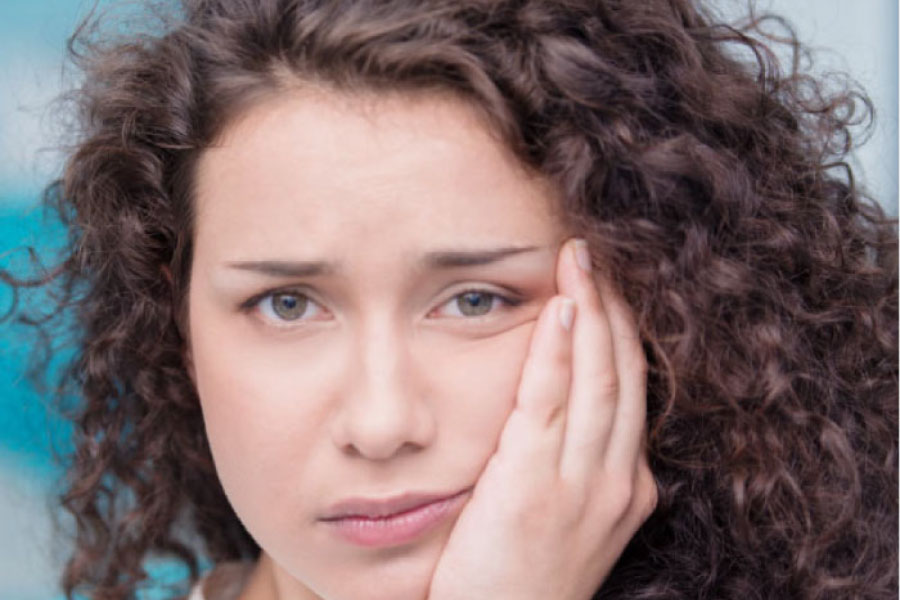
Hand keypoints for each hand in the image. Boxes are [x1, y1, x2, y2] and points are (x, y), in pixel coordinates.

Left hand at [427, 238, 656, 599]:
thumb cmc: (520, 579)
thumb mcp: (566, 520)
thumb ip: (570, 465)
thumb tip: (556, 409)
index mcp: (628, 487)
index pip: (632, 390)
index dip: (622, 332)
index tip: (608, 287)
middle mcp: (617, 481)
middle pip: (623, 373)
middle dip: (613, 306)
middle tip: (596, 252)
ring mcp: (581, 484)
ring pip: (597, 377)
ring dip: (590, 310)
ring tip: (579, 259)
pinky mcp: (533, 485)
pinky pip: (549, 400)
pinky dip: (557, 348)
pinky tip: (559, 306)